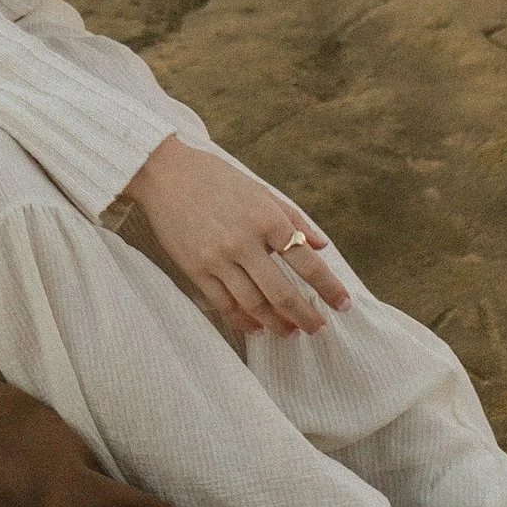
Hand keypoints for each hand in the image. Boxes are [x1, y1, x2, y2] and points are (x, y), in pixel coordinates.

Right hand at [121, 137, 349, 335]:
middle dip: (304, 316)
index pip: (306, 263)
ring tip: (289, 332)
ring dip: (276, 324)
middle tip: (318, 329)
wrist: (164, 174)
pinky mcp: (194, 269)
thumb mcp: (260, 190)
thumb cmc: (216, 178)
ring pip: (253, 304)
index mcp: (266, 219)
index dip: (328, 288)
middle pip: (281, 293)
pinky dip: (242, 320)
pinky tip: (256, 327)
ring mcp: (216, 259)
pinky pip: (223, 304)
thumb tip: (320, 246)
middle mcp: (243, 242)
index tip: (342, 305)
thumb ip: (292, 218)